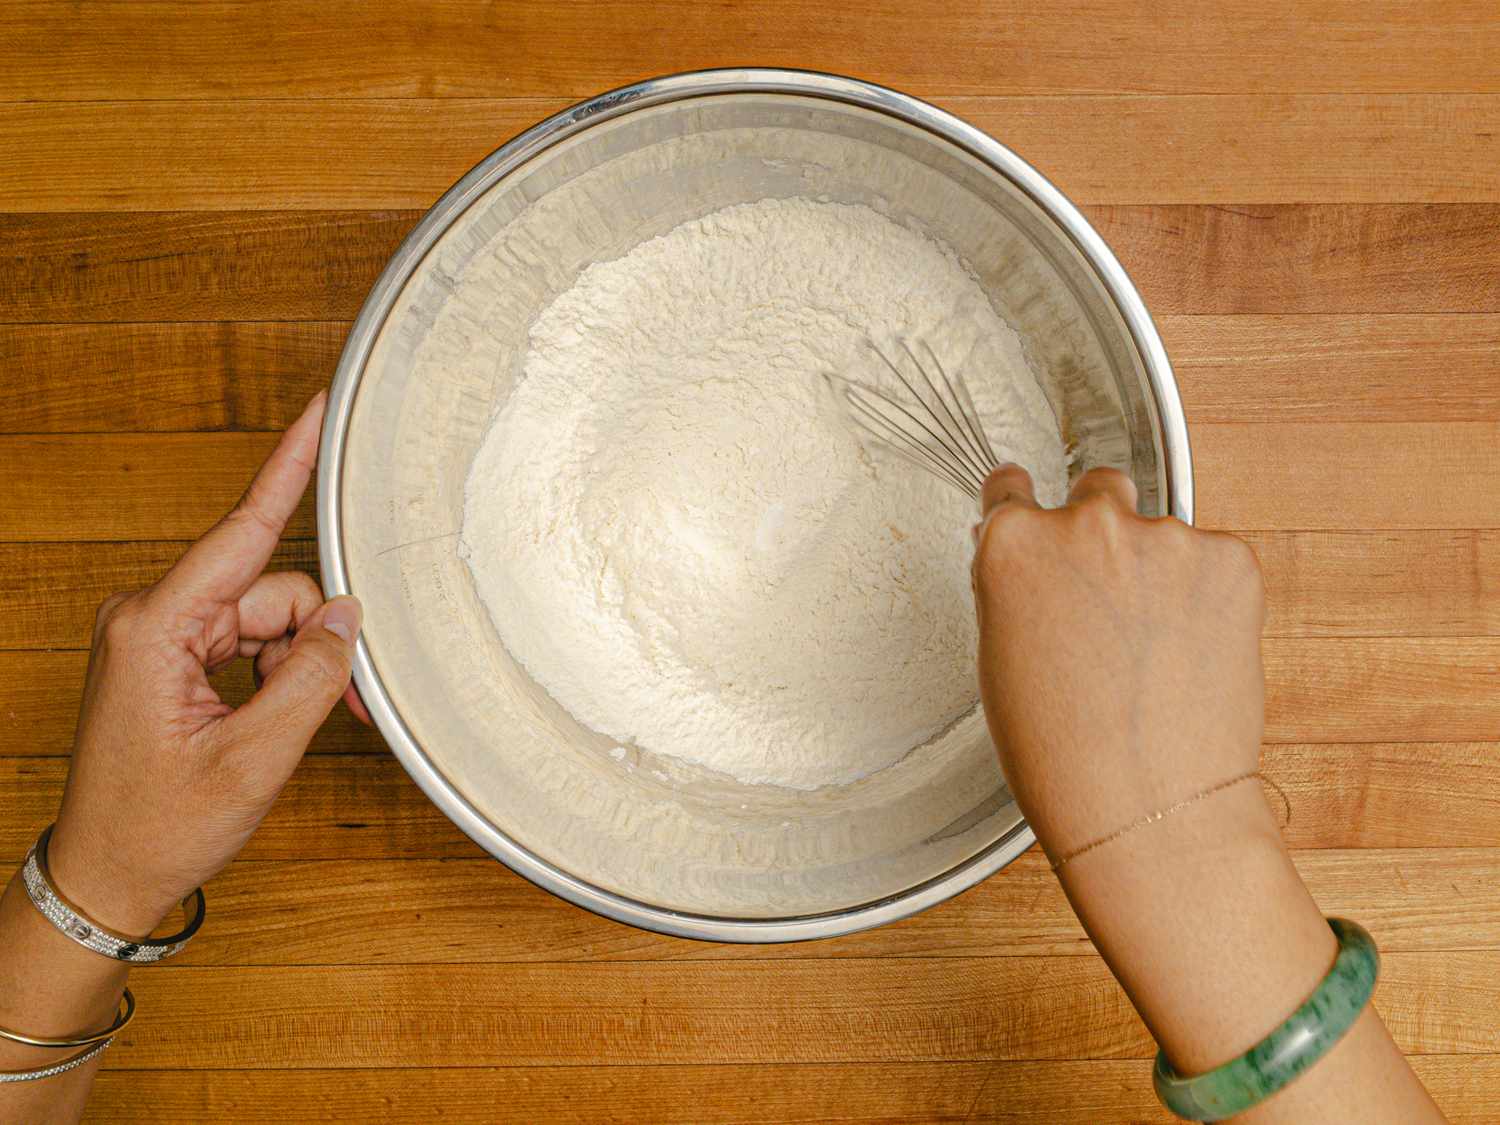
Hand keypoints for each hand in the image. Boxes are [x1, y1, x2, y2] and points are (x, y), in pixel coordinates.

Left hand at [45, 393, 363, 934]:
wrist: (106, 877)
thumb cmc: (160, 827)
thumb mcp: (255, 757)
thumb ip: (312, 676)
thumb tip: (348, 617)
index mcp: (156, 628)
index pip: (241, 531)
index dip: (288, 467)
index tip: (317, 412)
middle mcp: (152, 618)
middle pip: (272, 590)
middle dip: (318, 639)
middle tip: (352, 699)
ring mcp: (161, 637)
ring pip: (269, 618)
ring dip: (304, 664)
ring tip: (315, 722)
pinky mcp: (172, 658)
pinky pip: (250, 641)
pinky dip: (282, 673)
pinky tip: (290, 714)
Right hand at [970, 462, 1265, 861]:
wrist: (1148, 805)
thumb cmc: (1064, 754)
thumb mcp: (1001, 659)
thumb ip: (1015, 589)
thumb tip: (1031, 560)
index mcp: (1014, 546)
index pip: (1011, 487)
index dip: (1022, 506)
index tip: (1032, 510)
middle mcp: (1086, 525)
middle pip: (1096, 491)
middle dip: (1099, 530)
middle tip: (1107, 600)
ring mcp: (1163, 538)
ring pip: (1159, 534)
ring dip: (1157, 571)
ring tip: (1153, 651)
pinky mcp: (1229, 560)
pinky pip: (1212, 561)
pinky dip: (1206, 595)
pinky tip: (1189, 652)